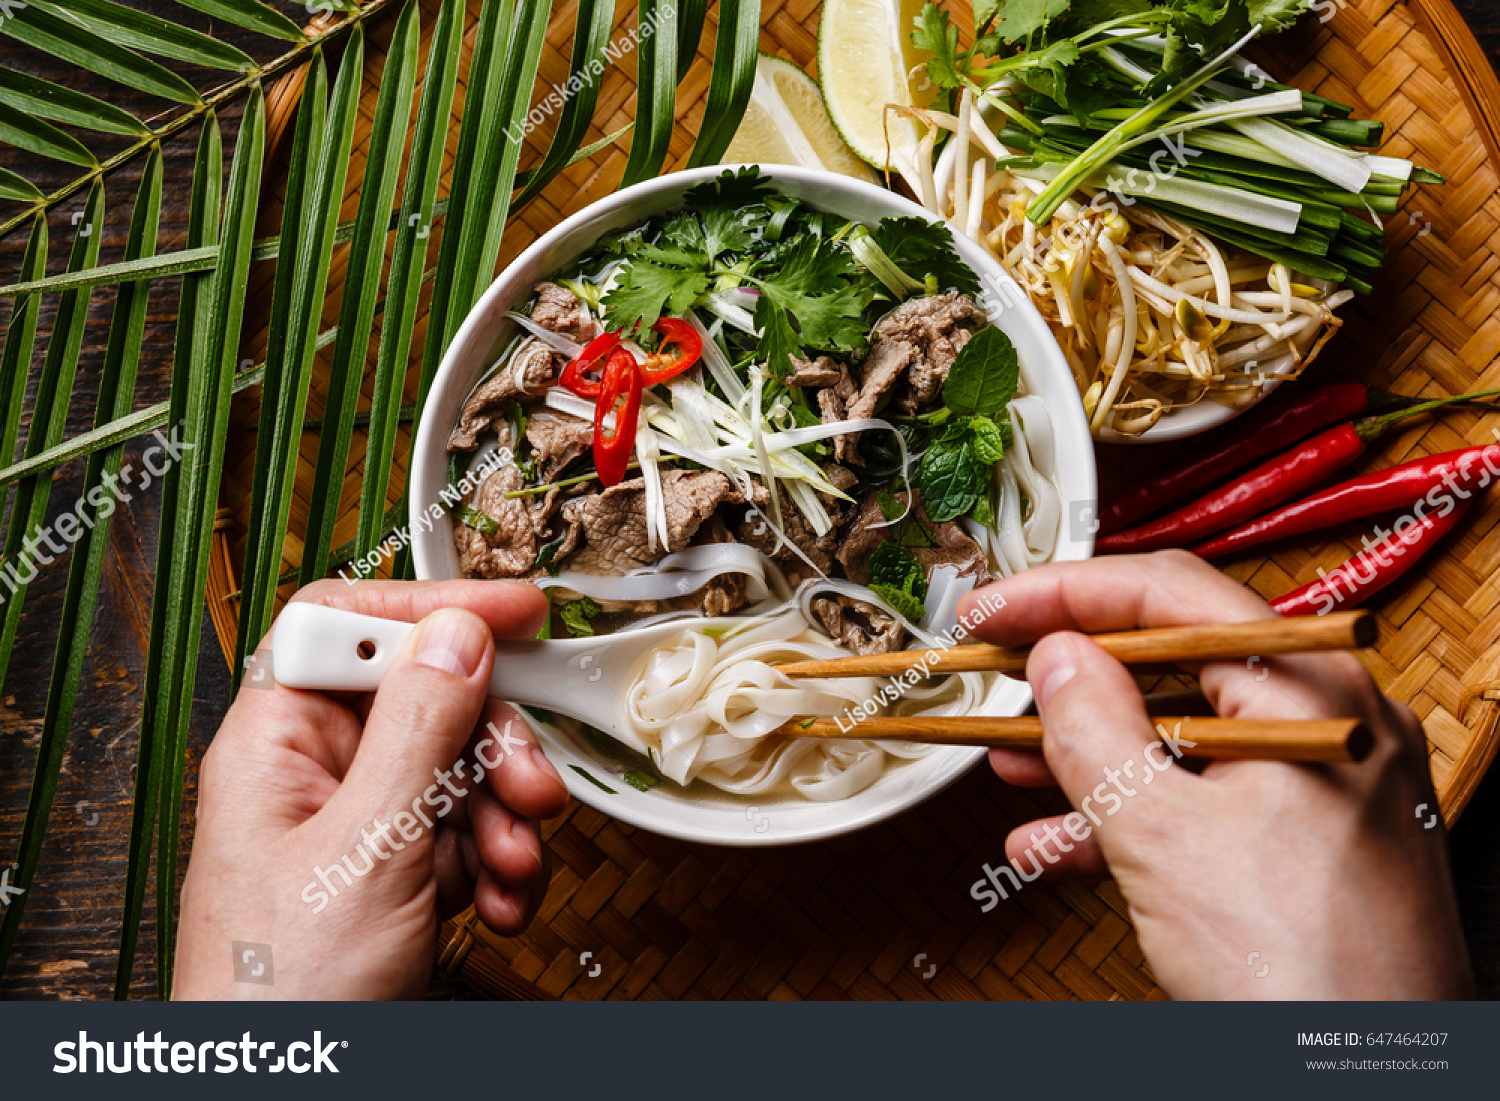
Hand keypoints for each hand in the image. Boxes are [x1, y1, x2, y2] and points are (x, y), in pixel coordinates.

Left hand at [174, 579, 569, 999]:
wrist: (281, 1100)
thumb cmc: (284, 996)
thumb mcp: (368, 849)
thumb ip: (419, 731)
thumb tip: (457, 634)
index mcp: (278, 743)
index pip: (351, 625)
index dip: (433, 608)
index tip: (515, 612)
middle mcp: (315, 775)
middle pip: (427, 703)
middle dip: (492, 748)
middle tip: (531, 789)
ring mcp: (354, 828)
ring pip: (456, 774)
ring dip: (503, 820)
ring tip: (511, 870)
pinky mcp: (389, 876)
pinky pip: (462, 835)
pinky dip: (495, 866)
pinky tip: (499, 903)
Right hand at [958, 550, 1472, 999]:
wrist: (1372, 1087)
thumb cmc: (1309, 969)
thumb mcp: (1164, 836)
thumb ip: (1095, 732)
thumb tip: (1056, 657)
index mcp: (1311, 690)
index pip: (1172, 595)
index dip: (1064, 594)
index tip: (992, 611)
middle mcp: (1324, 724)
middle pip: (1171, 664)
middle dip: (1070, 683)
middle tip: (996, 678)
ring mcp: (1315, 789)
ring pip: (1176, 740)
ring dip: (1083, 756)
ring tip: (1009, 764)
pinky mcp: (1299, 849)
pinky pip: (1197, 805)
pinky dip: (1123, 819)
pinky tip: (1052, 847)